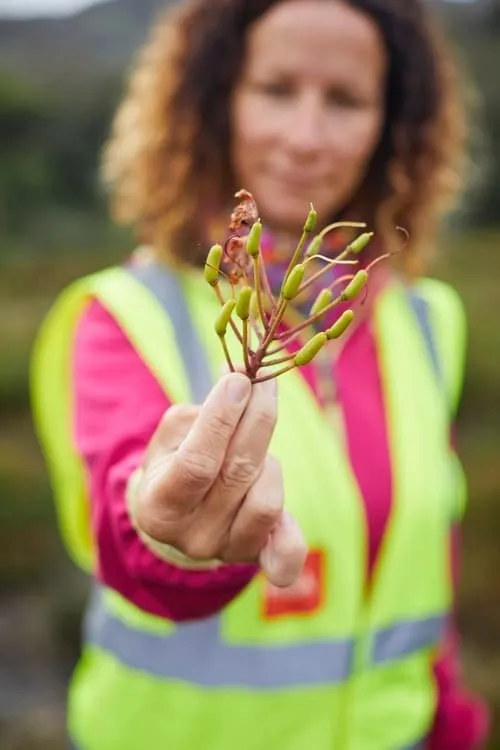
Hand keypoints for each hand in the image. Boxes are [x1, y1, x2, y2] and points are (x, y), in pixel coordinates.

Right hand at [134, 372, 307, 586]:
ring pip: (266, 500)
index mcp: (159, 505)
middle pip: (238, 474)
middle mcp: (193, 536)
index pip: (197, 462)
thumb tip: (239, 373)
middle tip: (264, 383)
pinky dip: (291, 534)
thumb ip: (203, 409)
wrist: (177, 517)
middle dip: (257, 419)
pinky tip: (284, 505)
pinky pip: (285, 553)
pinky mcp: (255, 557)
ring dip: (267, 461)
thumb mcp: (173, 435)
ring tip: (253, 447)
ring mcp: (226, 551)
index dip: (221, 418)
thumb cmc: (174, 462)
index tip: (238, 381)